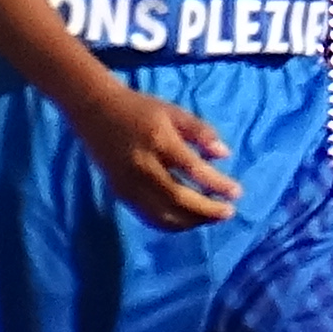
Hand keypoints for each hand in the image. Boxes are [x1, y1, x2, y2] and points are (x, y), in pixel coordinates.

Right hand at [84, 77, 248, 227]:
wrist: (96, 112)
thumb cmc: (141, 109)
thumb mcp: (174, 112)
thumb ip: (200, 132)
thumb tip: (225, 155)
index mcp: (158, 141)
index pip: (193, 169)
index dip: (217, 184)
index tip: (237, 192)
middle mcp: (142, 166)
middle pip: (177, 197)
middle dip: (206, 209)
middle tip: (229, 212)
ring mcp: (128, 183)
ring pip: (162, 214)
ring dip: (191, 220)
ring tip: (212, 218)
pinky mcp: (120, 194)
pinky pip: (148, 216)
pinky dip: (171, 222)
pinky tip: (188, 219)